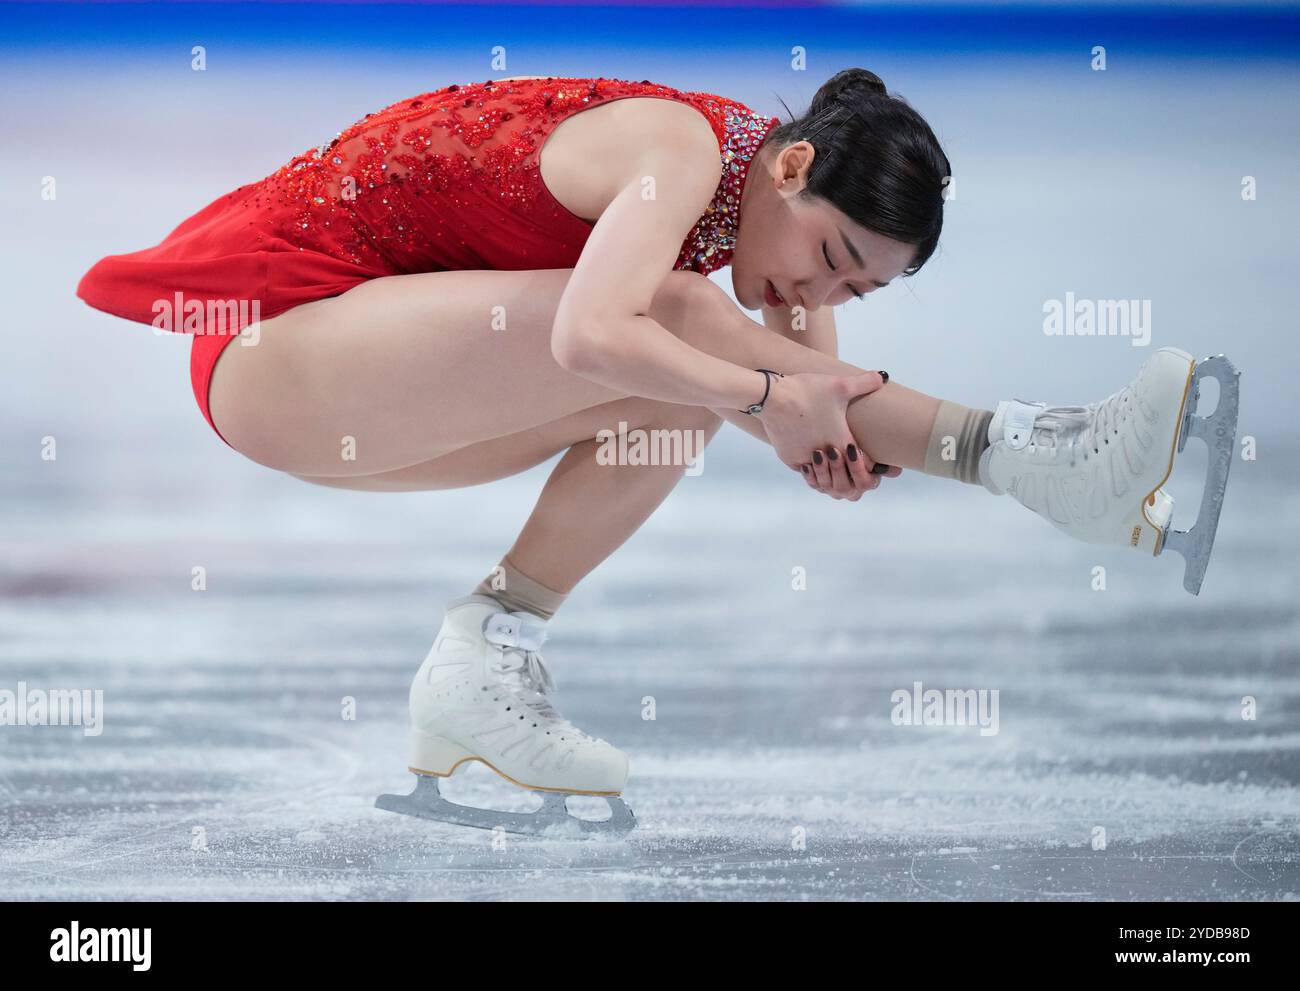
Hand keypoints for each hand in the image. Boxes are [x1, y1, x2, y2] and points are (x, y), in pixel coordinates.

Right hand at [755, 370, 894, 498]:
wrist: (773, 398)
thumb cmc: (807, 391)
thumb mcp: (839, 385)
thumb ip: (864, 382)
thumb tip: (883, 376)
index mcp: (843, 442)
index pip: (865, 465)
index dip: (870, 466)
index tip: (871, 462)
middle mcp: (827, 456)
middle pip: (845, 477)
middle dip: (850, 473)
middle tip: (854, 469)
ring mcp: (807, 460)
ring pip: (823, 478)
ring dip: (829, 473)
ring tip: (833, 465)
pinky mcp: (790, 459)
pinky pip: (805, 471)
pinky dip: (811, 468)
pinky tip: (813, 459)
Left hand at [800, 444, 901, 500]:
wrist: (839, 441)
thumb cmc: (860, 443)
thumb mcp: (871, 449)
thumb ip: (882, 460)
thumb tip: (895, 472)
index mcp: (867, 483)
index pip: (864, 482)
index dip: (857, 467)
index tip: (852, 447)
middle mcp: (850, 491)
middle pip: (844, 486)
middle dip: (838, 468)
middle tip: (833, 450)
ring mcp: (833, 490)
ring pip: (827, 486)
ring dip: (823, 470)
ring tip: (818, 453)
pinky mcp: (818, 485)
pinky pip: (813, 484)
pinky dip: (810, 475)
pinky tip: (806, 464)